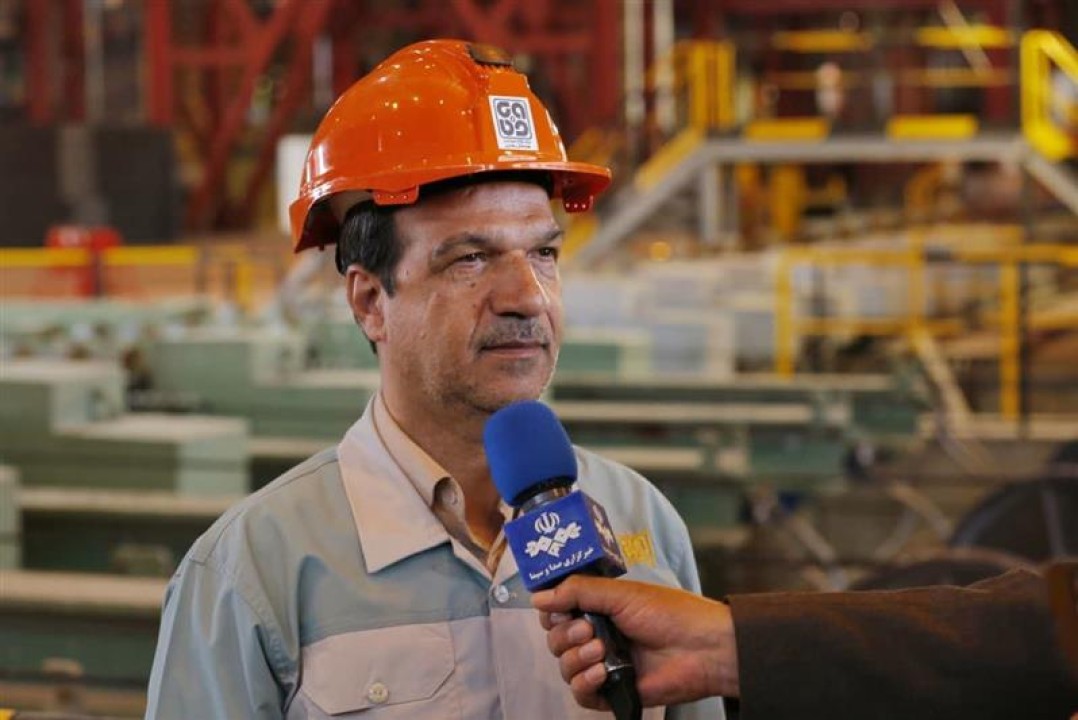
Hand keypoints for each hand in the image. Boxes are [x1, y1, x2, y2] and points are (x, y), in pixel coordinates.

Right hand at [532, 576, 739, 709]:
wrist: (702, 648)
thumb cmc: (668, 613)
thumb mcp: (621, 594)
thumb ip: (578, 592)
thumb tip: (538, 597)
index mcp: (599, 610)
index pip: (558, 613)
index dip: (552, 612)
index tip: (556, 610)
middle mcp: (597, 636)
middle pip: (556, 641)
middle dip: (565, 635)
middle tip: (588, 629)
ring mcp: (603, 665)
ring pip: (565, 667)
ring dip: (576, 658)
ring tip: (600, 651)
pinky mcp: (612, 692)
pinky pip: (580, 693)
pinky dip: (584, 683)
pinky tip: (601, 673)